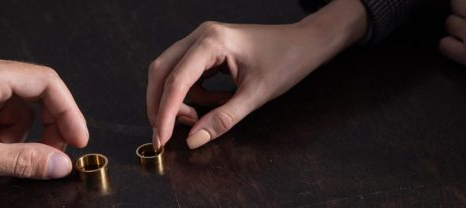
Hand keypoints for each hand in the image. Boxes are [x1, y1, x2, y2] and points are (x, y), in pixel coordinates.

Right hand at [147, 0, 366, 149]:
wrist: (305, 44)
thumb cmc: (286, 61)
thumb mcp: (255, 96)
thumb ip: (222, 119)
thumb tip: (194, 139)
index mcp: (212, 41)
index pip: (176, 80)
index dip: (164, 112)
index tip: (160, 139)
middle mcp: (201, 35)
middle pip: (162, 71)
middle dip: (161, 105)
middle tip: (165, 134)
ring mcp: (203, 40)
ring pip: (172, 73)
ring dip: (179, 100)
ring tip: (204, 115)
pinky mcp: (207, 49)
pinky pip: (186, 74)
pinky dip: (192, 94)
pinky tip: (215, 102)